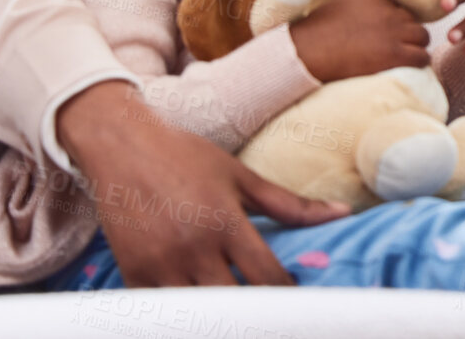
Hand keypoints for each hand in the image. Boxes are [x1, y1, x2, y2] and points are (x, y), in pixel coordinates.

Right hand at [57, 80, 348, 286]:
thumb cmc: (187, 157)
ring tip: (235, 312)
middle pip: (232, 305)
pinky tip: (199, 308)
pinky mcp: (132, 275)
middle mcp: (193, 249)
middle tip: (269, 314)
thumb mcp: (241, 177)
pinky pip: (161, 311)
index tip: (299, 304)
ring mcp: (159, 266)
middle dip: (254, 315)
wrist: (122, 146)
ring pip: (196, 315)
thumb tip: (342, 213)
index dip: (287, 298)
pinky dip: (180, 315)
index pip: (266, 278)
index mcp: (226, 223)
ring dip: (217, 318)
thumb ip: (291, 204)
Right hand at [288, 0, 430, 82]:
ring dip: (416, 47)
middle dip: (408, 34)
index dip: (395, 24)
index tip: (388, 36)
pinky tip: (410, 69)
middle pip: (413, 21)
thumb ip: (358, 11)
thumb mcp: (339, 10)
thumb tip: (359, 21)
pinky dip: (418, 62)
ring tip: (406, 60)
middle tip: (399, 49)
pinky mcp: (395, 54)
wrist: (307, 53)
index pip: (398, 8)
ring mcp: (393, 32)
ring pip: (422, 37)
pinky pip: (421, 57)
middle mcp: (388, 12)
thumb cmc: (314, 35)